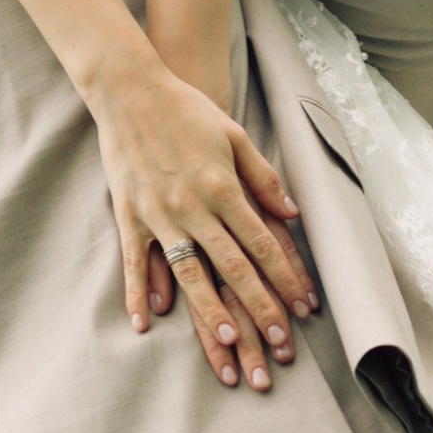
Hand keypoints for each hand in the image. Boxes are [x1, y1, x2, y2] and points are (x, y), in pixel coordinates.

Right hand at [88, 59, 317, 387]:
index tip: (304, 308)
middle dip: (260, 307)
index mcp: (223, 187)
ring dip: (208, 309)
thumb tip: (292, 214)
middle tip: (279, 343)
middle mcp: (193, 205)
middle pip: (234, 266)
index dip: (287, 278)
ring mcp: (158, 213)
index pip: (263, 243)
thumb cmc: (187, 110)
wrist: (130, 88)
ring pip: (189, 271)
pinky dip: (137, 292)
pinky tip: (144, 322)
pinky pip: (135, 261)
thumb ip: (264, 178)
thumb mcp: (234, 136)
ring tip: (226, 341)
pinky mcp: (129, 214)